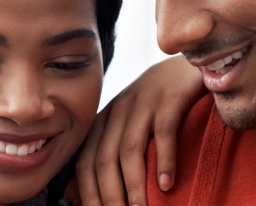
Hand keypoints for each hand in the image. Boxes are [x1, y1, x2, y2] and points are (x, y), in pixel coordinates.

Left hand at [72, 56, 202, 205]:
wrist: (186, 64)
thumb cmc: (155, 105)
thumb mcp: (123, 128)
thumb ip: (99, 157)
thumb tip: (69, 194)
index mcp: (102, 122)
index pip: (85, 163)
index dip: (88, 194)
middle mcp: (117, 112)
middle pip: (104, 160)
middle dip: (108, 196)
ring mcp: (142, 103)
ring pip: (129, 149)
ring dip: (134, 184)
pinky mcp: (170, 97)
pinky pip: (163, 131)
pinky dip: (164, 159)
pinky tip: (166, 184)